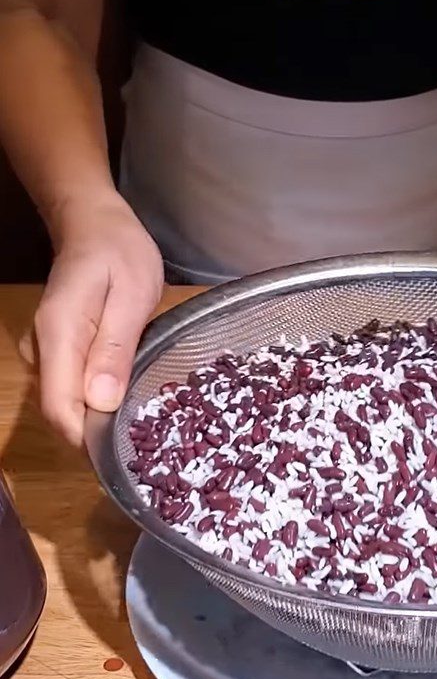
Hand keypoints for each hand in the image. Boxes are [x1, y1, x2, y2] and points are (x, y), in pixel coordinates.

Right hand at [22, 197, 162, 444]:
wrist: (94, 225)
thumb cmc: (119, 254)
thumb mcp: (131, 296)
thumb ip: (115, 348)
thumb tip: (101, 404)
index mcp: (59, 336)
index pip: (61, 409)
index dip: (91, 440)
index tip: (129, 452)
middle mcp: (42, 351)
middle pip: (64, 413)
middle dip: (103, 432)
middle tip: (151, 439)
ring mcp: (46, 352)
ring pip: (69, 403)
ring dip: (104, 416)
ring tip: (148, 417)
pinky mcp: (57, 352)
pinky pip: (74, 387)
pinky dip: (101, 397)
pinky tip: (132, 392)